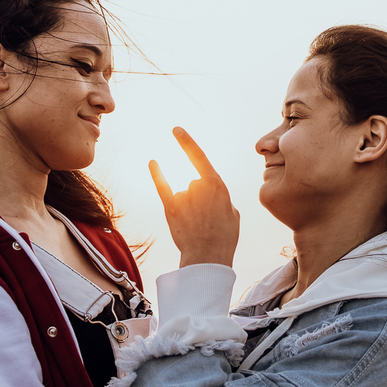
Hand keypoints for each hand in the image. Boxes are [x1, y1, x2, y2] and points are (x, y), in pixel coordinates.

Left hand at [149, 127, 239, 267]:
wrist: (208, 256)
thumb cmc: (224, 236)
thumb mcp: (233, 213)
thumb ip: (222, 198)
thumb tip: (213, 195)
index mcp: (217, 185)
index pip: (199, 157)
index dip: (186, 142)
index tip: (176, 130)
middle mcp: (199, 185)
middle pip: (194, 184)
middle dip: (200, 200)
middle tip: (207, 220)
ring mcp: (184, 195)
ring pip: (184, 193)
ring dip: (189, 206)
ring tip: (196, 226)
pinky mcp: (171, 207)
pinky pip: (162, 186)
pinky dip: (157, 174)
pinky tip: (153, 162)